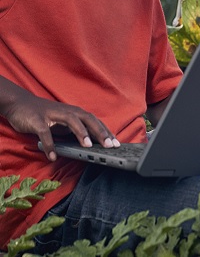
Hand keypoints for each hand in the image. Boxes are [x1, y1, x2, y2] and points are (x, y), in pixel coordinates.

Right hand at [2, 93, 118, 161]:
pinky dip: (50, 145)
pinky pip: (45, 133)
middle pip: (88, 119)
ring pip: (71, 121)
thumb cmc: (46, 116)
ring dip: (81, 133)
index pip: (95, 122)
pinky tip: (53, 156)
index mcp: (76, 113)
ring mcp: (53, 115)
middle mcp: (68, 112)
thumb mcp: (64, 123)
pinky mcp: (38, 120)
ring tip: (88, 147)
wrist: (20, 104)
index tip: (117, 144)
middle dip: (100, 132)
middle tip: (110, 145)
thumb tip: (93, 145)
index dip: (107, 132)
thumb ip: (76, 131)